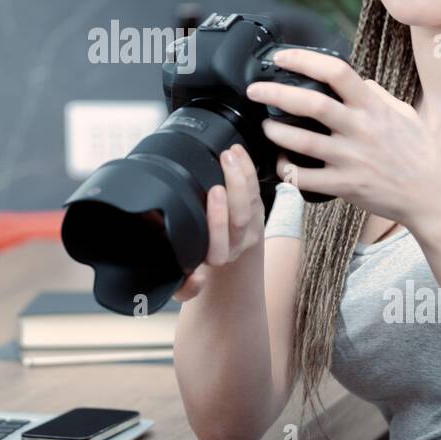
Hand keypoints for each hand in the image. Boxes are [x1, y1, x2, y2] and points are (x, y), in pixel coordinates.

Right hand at [172, 143, 264, 301]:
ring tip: (231, 153)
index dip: (218, 217)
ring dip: (244, 174)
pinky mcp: (257, 212)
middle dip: (235, 186)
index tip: (213, 191)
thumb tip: (193, 282)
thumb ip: (182, 286)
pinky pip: (257, 190)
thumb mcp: (185, 276)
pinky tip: (239, 153)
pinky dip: (249, 169)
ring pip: (253, 202)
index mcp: (215, 257)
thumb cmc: (195, 254)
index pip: (219, 242)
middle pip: (241, 217)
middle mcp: (235, 245)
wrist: (223, 254)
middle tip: (225, 162)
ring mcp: (249, 229)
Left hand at [246, 48, 440, 228]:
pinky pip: (304, 177)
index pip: (337, 72)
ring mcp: (351, 159)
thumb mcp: (406, 114)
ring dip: (276, 131)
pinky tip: (280, 161)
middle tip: (255, 91)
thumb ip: (378, 95)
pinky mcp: (344, 185)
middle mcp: (360, 130)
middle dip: (275, 93)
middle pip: (311, 103)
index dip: (304, 60)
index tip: (281, 58)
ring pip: (301, 140)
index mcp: (373, 108)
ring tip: (265, 126)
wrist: (431, 198)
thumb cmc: (420, 154)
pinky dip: (286, 168)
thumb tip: (357, 80)